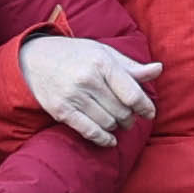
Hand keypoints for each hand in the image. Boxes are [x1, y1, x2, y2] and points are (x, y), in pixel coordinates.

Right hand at [15, 33, 155, 142]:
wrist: (35, 58)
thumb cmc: (76, 55)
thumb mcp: (104, 53)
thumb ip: (131, 66)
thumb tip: (159, 70)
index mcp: (102, 62)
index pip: (131, 93)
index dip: (145, 106)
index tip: (149, 112)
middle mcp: (88, 79)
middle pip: (122, 111)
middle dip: (129, 117)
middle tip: (128, 116)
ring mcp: (73, 96)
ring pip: (108, 123)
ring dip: (116, 126)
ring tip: (115, 120)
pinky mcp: (61, 110)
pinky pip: (89, 131)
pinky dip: (103, 139)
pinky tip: (109, 139)